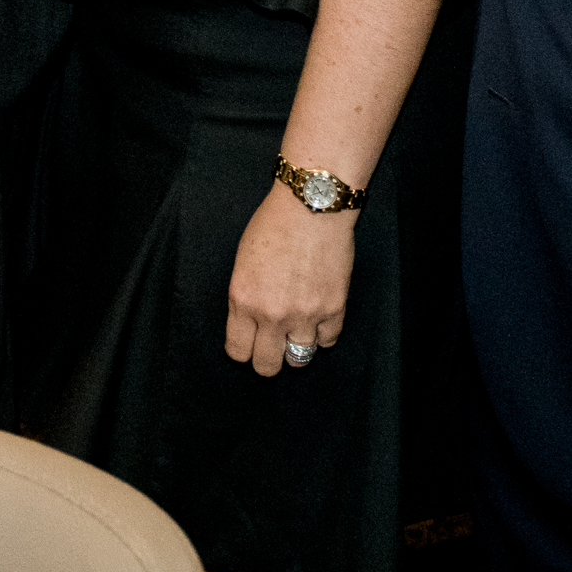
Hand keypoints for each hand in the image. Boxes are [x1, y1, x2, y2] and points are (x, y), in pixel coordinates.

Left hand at [222, 188, 352, 378]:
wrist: (312, 206)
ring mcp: (305, 315)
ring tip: (296, 332)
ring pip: (299, 359)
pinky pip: (327, 342)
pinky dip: (322, 334)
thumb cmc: (273, 224)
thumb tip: (251, 323)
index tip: (248, 343)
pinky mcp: (334, 310)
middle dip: (267, 360)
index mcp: (243, 300)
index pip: (238, 351)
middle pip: (267, 366)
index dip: (243, 350)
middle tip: (272, 347)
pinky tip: (317, 318)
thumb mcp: (243, 262)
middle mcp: (272, 314)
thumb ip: (246, 297)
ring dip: (296, 348)